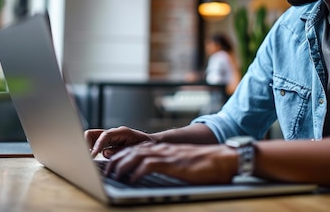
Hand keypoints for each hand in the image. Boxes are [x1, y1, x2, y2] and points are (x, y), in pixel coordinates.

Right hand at [85, 126, 152, 157]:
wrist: (152, 143)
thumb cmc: (146, 146)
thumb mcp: (135, 149)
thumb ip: (120, 151)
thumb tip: (105, 152)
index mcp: (122, 132)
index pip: (105, 136)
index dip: (97, 145)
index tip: (92, 155)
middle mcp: (114, 133)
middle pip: (92, 133)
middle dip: (87, 143)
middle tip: (86, 156)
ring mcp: (110, 137)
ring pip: (91, 138)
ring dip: (89, 147)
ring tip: (88, 158)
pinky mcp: (108, 143)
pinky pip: (96, 144)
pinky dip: (92, 150)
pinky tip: (94, 158)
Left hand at [105, 142, 237, 184]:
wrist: (223, 159)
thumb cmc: (206, 165)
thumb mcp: (181, 163)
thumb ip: (168, 164)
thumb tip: (157, 172)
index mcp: (163, 149)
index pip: (135, 149)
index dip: (120, 156)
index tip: (111, 165)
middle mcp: (162, 149)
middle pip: (131, 151)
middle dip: (116, 161)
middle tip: (107, 172)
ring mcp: (167, 155)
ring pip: (135, 156)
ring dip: (122, 166)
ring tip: (114, 176)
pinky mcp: (172, 163)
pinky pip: (148, 165)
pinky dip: (137, 172)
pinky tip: (132, 179)